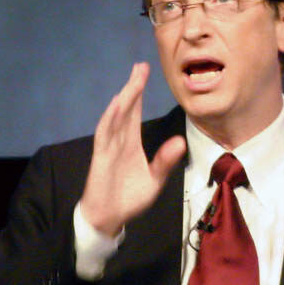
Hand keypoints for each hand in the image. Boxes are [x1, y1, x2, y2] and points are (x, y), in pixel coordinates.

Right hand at [80, 63, 185, 235]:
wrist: (110, 217)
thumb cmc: (130, 197)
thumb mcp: (155, 179)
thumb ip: (165, 161)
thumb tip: (181, 141)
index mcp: (131, 142)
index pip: (135, 112)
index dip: (139, 93)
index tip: (144, 72)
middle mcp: (120, 139)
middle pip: (127, 108)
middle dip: (133, 87)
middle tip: (141, 66)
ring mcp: (109, 147)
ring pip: (117, 117)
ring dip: (125, 98)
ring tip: (134, 80)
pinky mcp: (102, 157)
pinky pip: (105, 135)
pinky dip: (111, 119)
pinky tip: (118, 104)